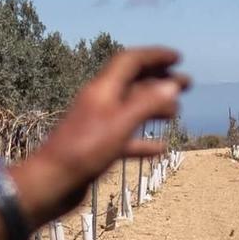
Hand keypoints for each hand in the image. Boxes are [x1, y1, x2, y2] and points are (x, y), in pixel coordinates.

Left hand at [12, 46, 189, 223]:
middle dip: (160, 80)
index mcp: (102, 89)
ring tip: (177, 112)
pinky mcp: (96, 148)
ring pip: (131, 109)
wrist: (51, 183)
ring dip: (155, 107)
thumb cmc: (84, 151)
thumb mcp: (120, 124)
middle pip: (133, 83)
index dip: (154, 56)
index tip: (178, 58)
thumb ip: (148, 103)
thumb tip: (172, 84)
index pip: (130, 61)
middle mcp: (99, 102)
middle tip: (187, 83)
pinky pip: (124, 138)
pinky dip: (143, 140)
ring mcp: (97, 125)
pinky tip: (160, 147)